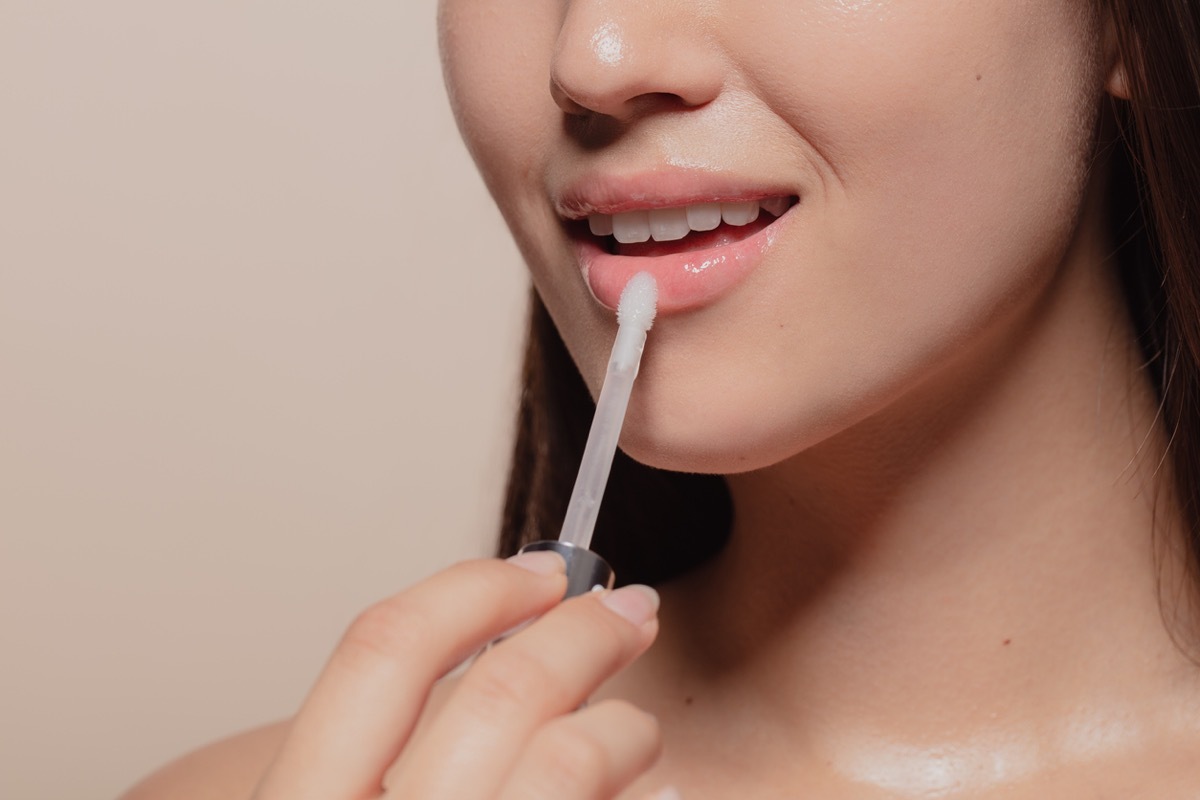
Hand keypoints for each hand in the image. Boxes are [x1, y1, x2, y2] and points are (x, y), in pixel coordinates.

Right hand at [252, 550, 669, 799]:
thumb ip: (381, 754)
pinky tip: (651, 795)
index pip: (384, 651)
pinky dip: (639, 794)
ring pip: (569, 760)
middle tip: (628, 613)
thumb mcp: (341, 799)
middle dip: (582, 632)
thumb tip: (500, 654)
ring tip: (636, 730)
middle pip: (500, 691)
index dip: (472, 590)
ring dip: (623, 726)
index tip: (541, 572)